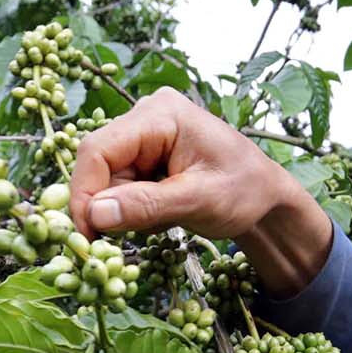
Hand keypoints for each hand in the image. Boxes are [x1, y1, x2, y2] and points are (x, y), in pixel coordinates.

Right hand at [67, 87, 334, 295]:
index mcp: (160, 114)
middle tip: (125, 238)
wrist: (267, 200)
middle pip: (98, 164)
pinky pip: (121, 186)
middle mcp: (146, 118)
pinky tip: (162, 214)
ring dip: (123, 210)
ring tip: (162, 220)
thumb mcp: (199, 201)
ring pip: (106, 180)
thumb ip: (146, 206)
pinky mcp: (146, 158)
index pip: (98, 149)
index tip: (86, 234)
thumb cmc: (246, 192)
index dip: (84, 192)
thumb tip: (95, 214)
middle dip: (106, 205)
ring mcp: (145, 137)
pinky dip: (133, 210)